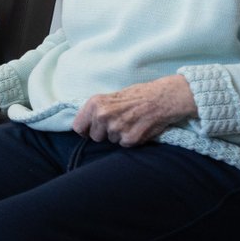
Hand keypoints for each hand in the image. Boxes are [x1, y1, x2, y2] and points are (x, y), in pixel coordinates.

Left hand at [72, 75, 196, 146]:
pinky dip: (131, 139)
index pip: (78, 127)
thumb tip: (83, 124)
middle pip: (95, 137)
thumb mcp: (109, 98)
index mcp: (95, 104)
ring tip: (130, 122)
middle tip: (118, 122)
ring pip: (110, 141)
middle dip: (104, 133)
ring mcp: (116, 128)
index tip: (91, 130)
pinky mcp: (130, 138)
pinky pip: (124, 145)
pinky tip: (138, 128)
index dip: (85, 130)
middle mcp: (102, 116)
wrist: (162, 98)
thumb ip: (95, 110)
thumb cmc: (136, 96)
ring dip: (118, 135)